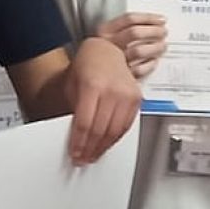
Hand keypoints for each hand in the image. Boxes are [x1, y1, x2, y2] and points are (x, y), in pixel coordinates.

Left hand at [64, 36, 140, 164]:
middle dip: (90, 148)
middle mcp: (112, 90)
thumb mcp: (72, 85)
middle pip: (100, 130)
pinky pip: (126, 126)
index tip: (75, 153)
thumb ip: (74, 110)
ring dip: (103, 147)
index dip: (79, 143)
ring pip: (115, 131)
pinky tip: (107, 144)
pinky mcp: (137, 99)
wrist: (107, 50)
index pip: (85, 123)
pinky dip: (116, 138)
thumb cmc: (87, 65)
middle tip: (83, 158)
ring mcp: (127, 95)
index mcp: (93, 85)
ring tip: (94, 156)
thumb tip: (76, 137)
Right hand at [98, 11, 167, 80]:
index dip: (149, 18)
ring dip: (155, 47)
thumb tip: (155, 24)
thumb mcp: (109, 35)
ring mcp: (114, 61)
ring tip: (163, 46)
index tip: (161, 20)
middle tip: (164, 32)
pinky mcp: (120, 76)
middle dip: (154, 31)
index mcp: (104, 30)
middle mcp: (108, 44)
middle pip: (135, 33)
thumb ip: (127, 29)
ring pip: (139, 51)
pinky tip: (154, 61)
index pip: (129, 19)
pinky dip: (150, 64)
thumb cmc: (103, 53)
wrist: (90, 75)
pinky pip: (139, 70)